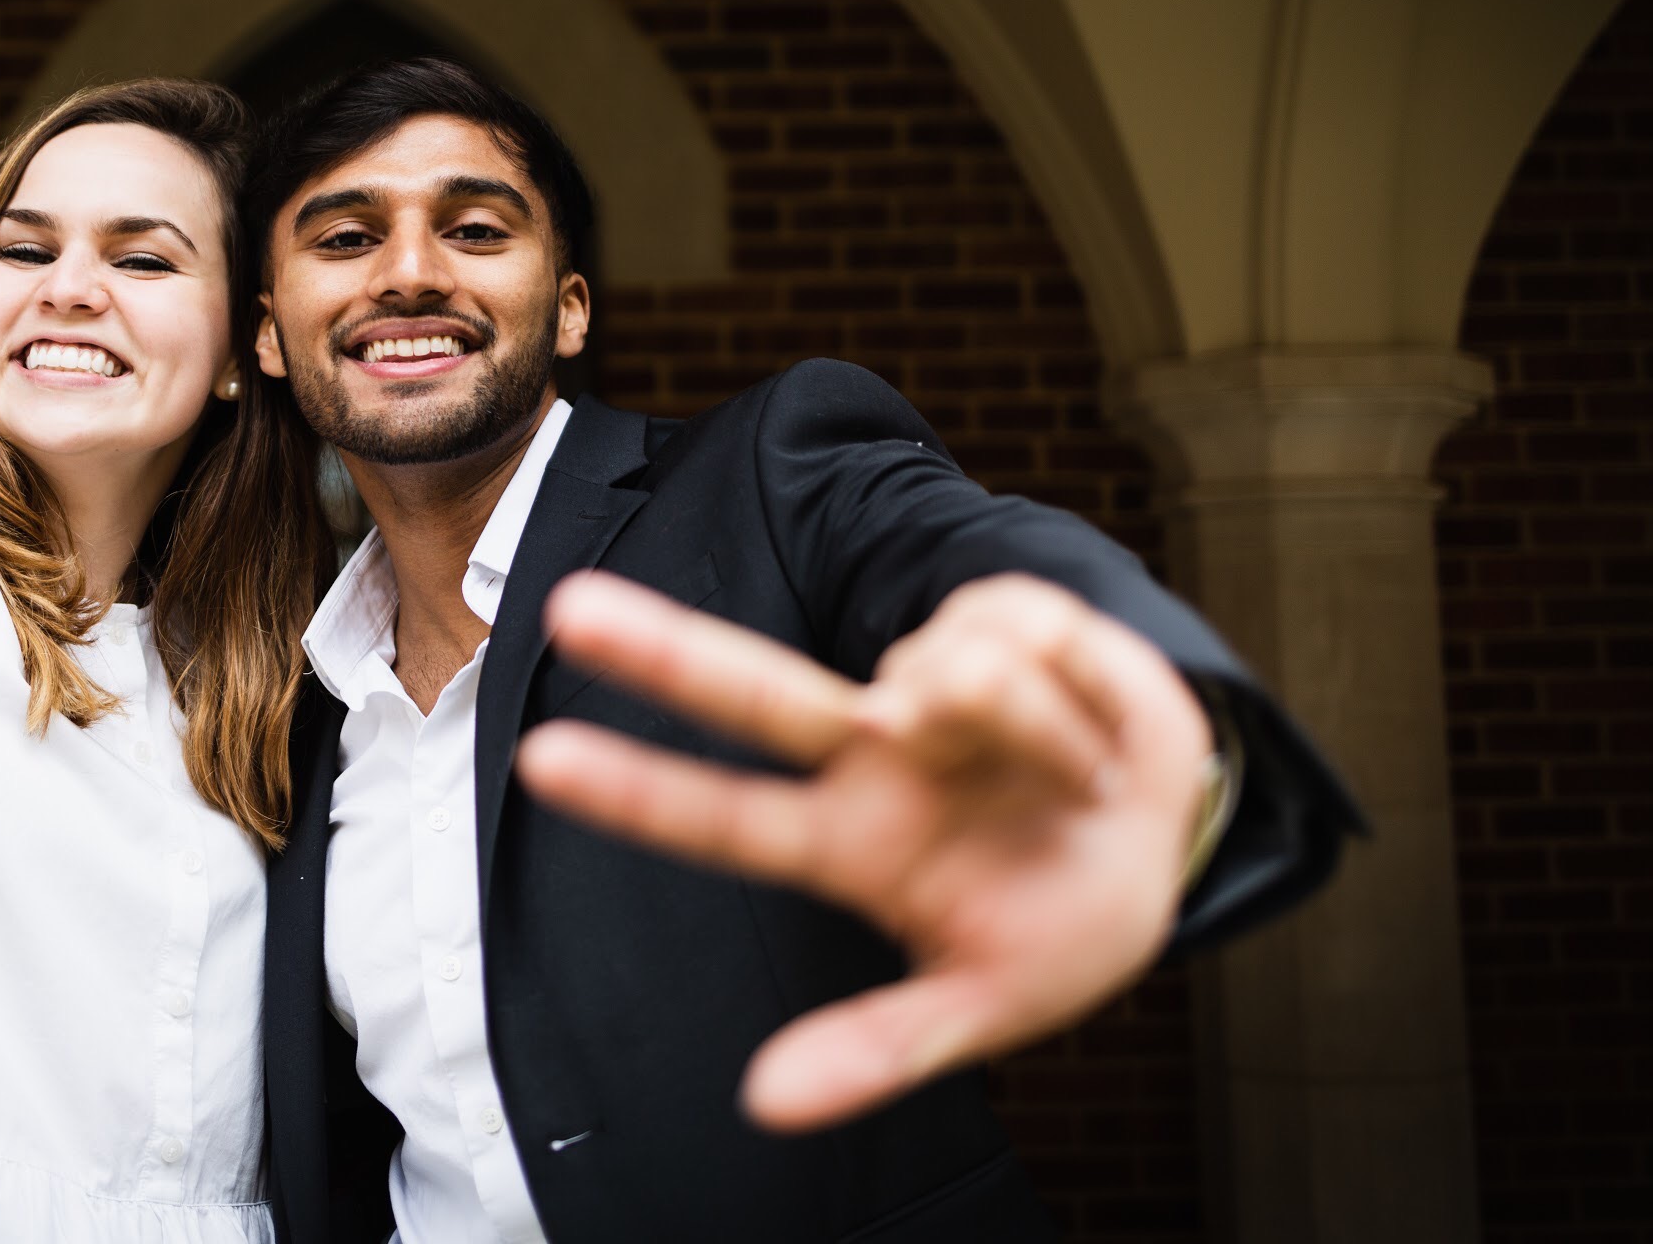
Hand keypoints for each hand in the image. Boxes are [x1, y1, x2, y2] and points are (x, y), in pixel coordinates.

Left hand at [514, 571, 1209, 1131]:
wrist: (1174, 844)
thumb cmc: (1063, 927)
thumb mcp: (986, 1007)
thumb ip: (881, 1050)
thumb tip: (764, 1103)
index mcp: (852, 841)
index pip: (724, 819)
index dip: (637, 792)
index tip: (538, 762)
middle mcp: (867, 750)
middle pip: (752, 690)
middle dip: (663, 648)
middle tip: (566, 608)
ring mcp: (922, 683)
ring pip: (944, 671)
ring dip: (1035, 730)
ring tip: (1077, 780)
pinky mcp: (992, 621)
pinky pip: (1020, 633)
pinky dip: (1079, 691)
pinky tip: (1089, 728)